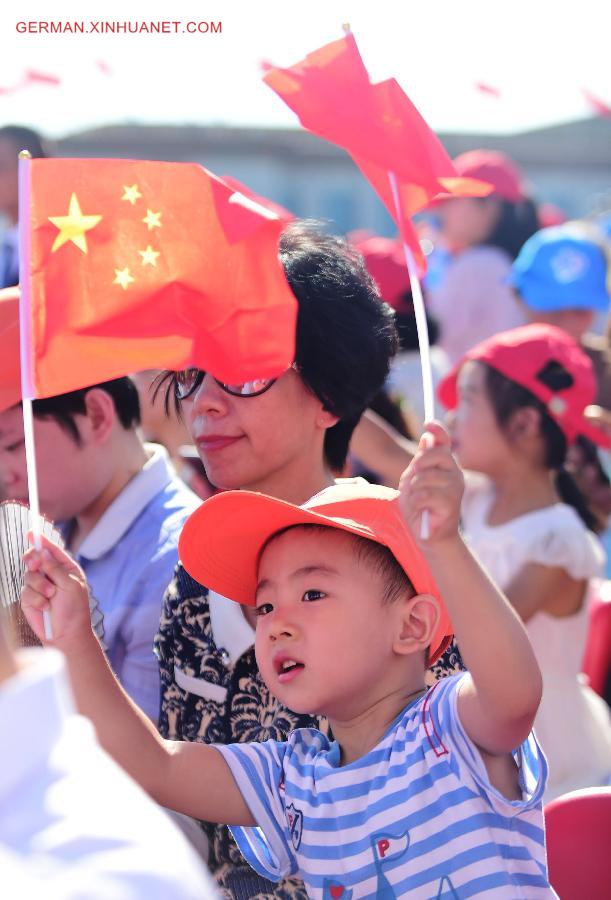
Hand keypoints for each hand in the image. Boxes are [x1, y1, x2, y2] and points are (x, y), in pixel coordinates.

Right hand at [22, 534, 93, 646]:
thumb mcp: (70, 585)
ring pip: (28, 575)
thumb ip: (55, 569)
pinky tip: (45, 607)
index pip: (52, 550)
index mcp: (65, 568)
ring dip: (40, 585)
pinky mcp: (30, 599)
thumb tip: (42, 552)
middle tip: (35, 564)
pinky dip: (36, 598)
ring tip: (51, 596)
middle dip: (33, 559)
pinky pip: (26, 591)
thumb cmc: (74, 609)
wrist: (66, 634)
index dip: (41, 541)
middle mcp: (51, 575)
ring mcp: (39, 586)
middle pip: (34, 558)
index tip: (30, 532)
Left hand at [398, 421, 463, 545]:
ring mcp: (455, 487)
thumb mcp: (413, 480)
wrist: (427, 535)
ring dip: (413, 491)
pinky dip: (415, 503)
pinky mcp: (451, 503)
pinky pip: (424, 494)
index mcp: (445, 465)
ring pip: (425, 477)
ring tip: (417, 502)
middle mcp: (454, 473)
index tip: (428, 424)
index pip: (444, 442)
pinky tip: (420, 511)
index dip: (438, 430)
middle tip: (413, 478)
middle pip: (436, 454)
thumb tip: (426, 438)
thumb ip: (419, 461)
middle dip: (419, 465)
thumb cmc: (419, 507)